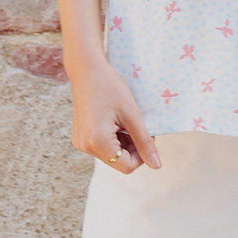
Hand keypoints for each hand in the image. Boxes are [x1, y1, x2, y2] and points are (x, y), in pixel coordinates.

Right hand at [68, 56, 162, 172]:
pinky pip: (102, 147)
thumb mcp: (132, 114)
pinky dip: (113, 137)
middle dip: (133, 147)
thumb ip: (145, 141)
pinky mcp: (80, 138)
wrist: (87, 71)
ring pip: (111, 154)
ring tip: (125, 120)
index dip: (142, 154)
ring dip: (124, 142)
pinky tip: (115, 120)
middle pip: (119, 161)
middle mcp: (85, 147)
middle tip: (137, 124)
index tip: (147, 133)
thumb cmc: (111, 88)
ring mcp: (81, 143)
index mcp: (97, 142)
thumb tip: (157, 165)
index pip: (127, 166)